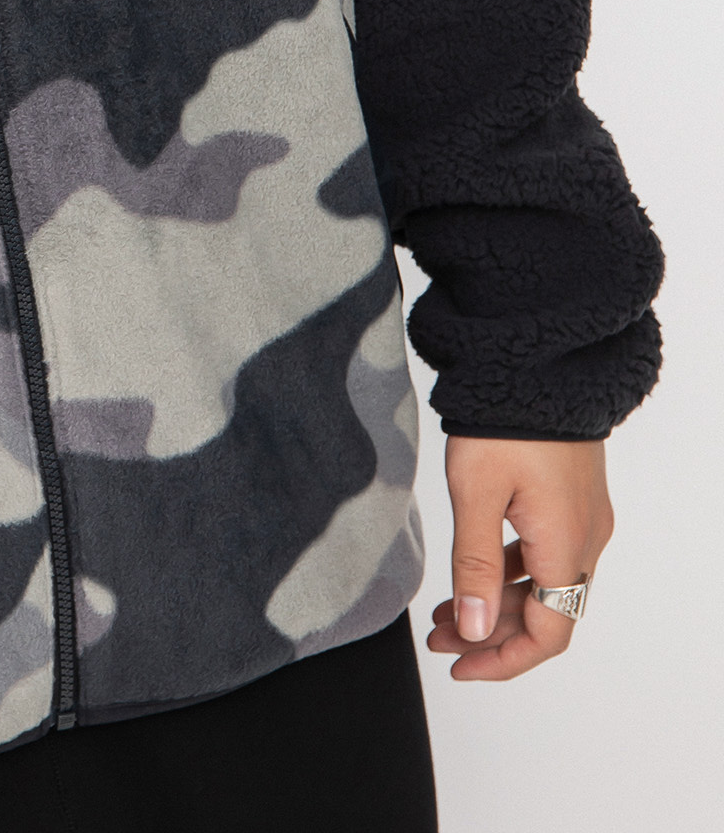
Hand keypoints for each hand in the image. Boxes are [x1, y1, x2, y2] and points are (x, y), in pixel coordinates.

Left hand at [425, 435, 612, 680]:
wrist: (538, 357)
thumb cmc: (505, 418)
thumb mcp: (477, 493)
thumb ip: (473, 565)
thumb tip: (473, 629)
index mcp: (566, 546)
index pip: (546, 635)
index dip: (502, 660)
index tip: (459, 666)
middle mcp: (585, 539)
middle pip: (544, 613)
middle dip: (490, 632)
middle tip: (438, 637)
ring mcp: (581, 517)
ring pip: (542, 583)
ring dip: (496, 602)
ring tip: (443, 611)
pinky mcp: (570, 496)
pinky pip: (544, 552)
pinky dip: (508, 570)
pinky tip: (472, 570)